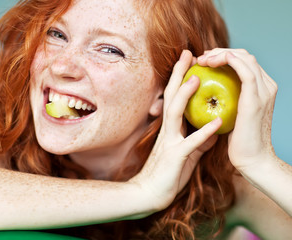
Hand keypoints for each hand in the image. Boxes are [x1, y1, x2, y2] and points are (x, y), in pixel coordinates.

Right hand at [131, 50, 221, 210]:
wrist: (148, 194)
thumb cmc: (168, 174)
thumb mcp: (188, 154)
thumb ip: (201, 141)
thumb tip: (215, 130)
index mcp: (171, 129)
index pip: (175, 98)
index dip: (181, 79)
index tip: (189, 61)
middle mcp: (168, 131)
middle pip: (172, 97)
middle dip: (179, 75)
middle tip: (188, 54)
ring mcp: (170, 142)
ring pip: (175, 112)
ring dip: (185, 94)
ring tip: (197, 77)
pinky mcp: (176, 156)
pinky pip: (191, 142)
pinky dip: (204, 132)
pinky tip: (217, 122)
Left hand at [197, 48, 277, 170]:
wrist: (251, 160)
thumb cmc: (238, 140)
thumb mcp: (233, 113)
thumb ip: (228, 99)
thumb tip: (209, 90)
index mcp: (260, 88)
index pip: (243, 61)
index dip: (223, 56)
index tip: (204, 61)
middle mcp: (266, 86)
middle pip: (245, 55)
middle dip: (221, 51)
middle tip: (201, 58)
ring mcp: (263, 92)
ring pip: (245, 58)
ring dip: (221, 54)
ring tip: (203, 60)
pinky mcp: (256, 100)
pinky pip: (245, 72)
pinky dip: (229, 61)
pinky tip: (212, 63)